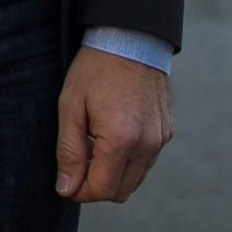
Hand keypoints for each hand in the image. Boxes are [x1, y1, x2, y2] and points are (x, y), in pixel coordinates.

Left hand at [55, 46, 172, 202]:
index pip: (102, 189)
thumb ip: (69, 151)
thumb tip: (66, 189)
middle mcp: (148, 145)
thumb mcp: (70, 106)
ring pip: (134, 179)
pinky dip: (126, 160)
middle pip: (120, 191)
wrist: (129, 39)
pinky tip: (110, 135)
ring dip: (112, 173)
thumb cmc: (94, 69)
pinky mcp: (166, 133)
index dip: (80, 191)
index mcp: (122, 139)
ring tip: (92, 143)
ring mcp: (161, 140)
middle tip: (76, 162)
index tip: (65, 181)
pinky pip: (146, 161)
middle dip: (95, 185)